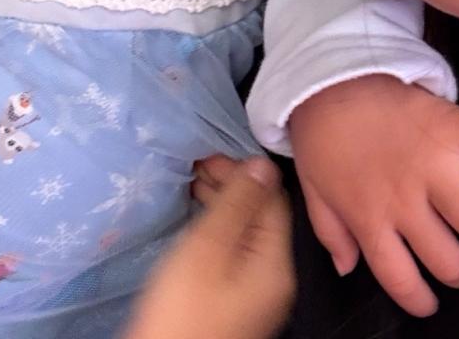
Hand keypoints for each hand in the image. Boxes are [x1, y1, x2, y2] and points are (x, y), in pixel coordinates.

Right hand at [126, 157, 294, 338]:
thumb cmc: (183, 305)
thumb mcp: (208, 246)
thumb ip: (236, 203)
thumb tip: (260, 163)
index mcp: (275, 262)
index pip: (273, 197)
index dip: (243, 169)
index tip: (207, 154)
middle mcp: (273, 273)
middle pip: (260, 212)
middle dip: (230, 181)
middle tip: (194, 164)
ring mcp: (255, 287)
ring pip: (245, 228)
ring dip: (221, 200)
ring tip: (190, 182)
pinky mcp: (235, 293)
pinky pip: (234, 246)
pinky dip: (217, 223)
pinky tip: (194, 215)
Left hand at [289, 74, 458, 316]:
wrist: (325, 76)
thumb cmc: (319, 133)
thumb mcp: (312, 186)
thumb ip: (329, 231)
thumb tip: (348, 269)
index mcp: (369, 217)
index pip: (402, 280)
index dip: (420, 300)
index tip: (429, 301)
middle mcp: (406, 201)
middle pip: (452, 263)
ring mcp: (434, 167)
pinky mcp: (454, 129)